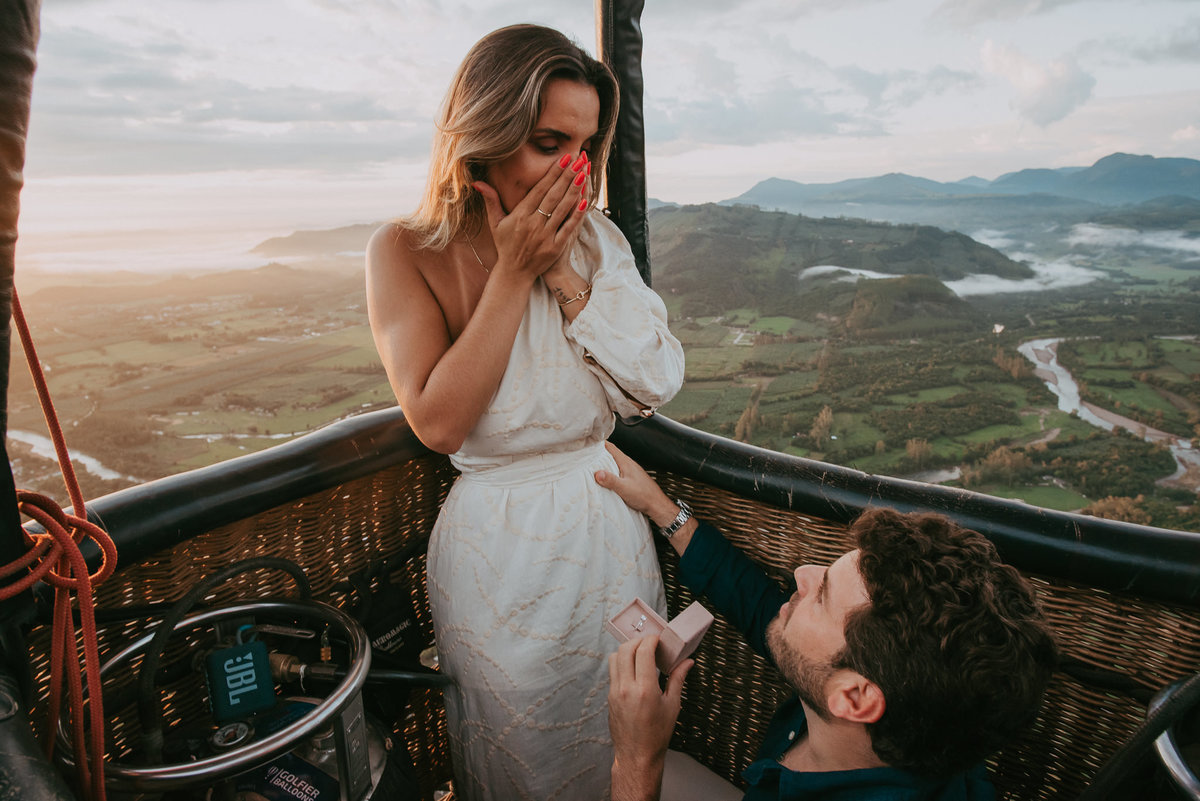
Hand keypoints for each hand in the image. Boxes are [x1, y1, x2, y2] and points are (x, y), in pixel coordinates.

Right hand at [474, 152, 588, 280]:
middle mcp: (532, 224)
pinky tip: (585, 201)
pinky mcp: (555, 248)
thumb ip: (490, 200)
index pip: (539, 190)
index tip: (563, 159)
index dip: (552, 173)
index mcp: (520, 215)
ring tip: (585, 172)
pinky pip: (568, 228)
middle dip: (567, 176)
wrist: (514, 273)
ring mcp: (545, 236)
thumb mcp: (495, 222)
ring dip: (574, 190)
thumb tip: (477, 182)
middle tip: (579, 159)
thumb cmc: (505, 245)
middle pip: (553, 196)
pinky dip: (576, 215)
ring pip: (562, 209)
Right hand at [595, 443, 675, 523]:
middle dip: (598, 452)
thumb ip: (611, 480)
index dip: (598, 443)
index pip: (610, 447)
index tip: (587, 443)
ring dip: (604, 462)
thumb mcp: (624, 489)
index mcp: (626, 462)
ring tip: (592, 465)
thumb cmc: (644, 496)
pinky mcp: (631, 477)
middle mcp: (628, 464)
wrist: (657, 505)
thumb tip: (597, 473)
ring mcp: (630, 470)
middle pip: (610, 453)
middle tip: (586, 454)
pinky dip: (609, 470)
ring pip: (614, 461)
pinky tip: (605, 477)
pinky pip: (617, 469)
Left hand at [609, 636, 691, 800]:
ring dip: (627, 650)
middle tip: (650, 643)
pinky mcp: (610, 697)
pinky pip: (612, 672)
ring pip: (614, 658)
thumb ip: (678, 679)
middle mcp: (626, 688)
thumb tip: (687, 662)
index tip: (658, 639)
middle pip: (625, 650)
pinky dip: (621, 663)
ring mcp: (615, 692)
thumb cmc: (657, 734)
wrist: (637, 755)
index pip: (643, 652)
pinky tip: (634, 669)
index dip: (651, 640)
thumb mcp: (672, 705)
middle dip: (638, 641)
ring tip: (640, 654)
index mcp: (644, 689)